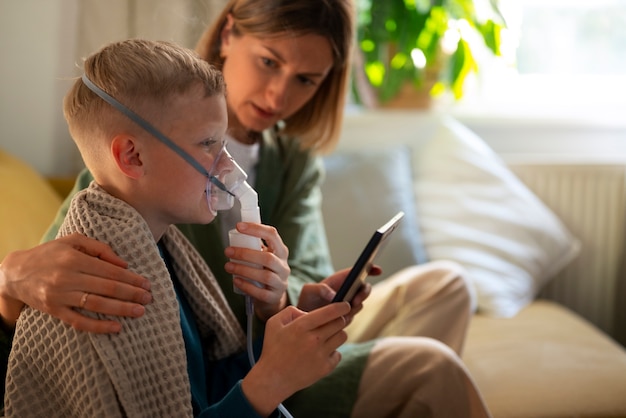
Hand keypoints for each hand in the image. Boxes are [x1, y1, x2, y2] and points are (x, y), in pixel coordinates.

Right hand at [0, 233, 151, 332]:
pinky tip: (116, 327)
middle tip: (149, 298)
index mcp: (74, 258)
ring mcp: (60, 296)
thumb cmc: (49, 254)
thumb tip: (123, 264)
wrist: (14, 273)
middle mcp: (67, 277)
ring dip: (121, 309)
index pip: (110, 271)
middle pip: (106, 288)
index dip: (131, 278)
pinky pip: (79, 322)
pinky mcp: (54, 311)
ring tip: (139, 311)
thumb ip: (100, 248)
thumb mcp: (73, 241)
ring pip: (96, 305)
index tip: (146, 284)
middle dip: (131, 294)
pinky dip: (98, 326)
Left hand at [224, 222, 289, 320]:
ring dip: (244, 270)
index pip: (272, 235)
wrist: (271, 297)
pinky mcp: (274, 297)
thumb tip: (235, 234)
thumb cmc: (263, 271)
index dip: (256, 229)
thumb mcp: (263, 257)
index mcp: (281, 251)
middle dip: (246, 254)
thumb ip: (254, 247)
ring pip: (265, 276)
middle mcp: (284, 266)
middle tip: (228, 251)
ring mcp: (281, 283)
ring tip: (228, 266)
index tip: (238, 226)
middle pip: (268, 258)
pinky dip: (247, 286)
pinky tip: (236, 280)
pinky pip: (261, 293)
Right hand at [241, 302, 350, 415]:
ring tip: (325, 337)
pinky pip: (338, 354)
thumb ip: (291, 311)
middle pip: (339, 322)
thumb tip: (308, 313)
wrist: (273, 379)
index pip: (330, 312)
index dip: (341, 306)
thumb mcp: (274, 323)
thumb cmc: (273, 349)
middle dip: (338, 319)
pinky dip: (332, 352)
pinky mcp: (325, 368)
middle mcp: (313, 340)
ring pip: (342, 336)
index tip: (345, 305)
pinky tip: (321, 353)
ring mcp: (320, 355)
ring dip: (337, 334)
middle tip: (332, 321)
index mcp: (301, 326)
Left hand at [297, 266, 379, 325]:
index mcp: (340, 280)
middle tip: (355, 301)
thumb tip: (334, 297)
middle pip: (364, 289)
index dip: (370, 269)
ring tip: (344, 311)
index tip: (377, 270)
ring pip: (359, 305)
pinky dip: (348, 318)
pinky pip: (351, 317)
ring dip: (355, 308)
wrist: (302, 320)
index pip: (357, 272)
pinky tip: (339, 319)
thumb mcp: (308, 291)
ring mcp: (348, 305)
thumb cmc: (306, 301)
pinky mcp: (346, 317)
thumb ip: (320, 289)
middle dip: (363, 294)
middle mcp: (347, 291)